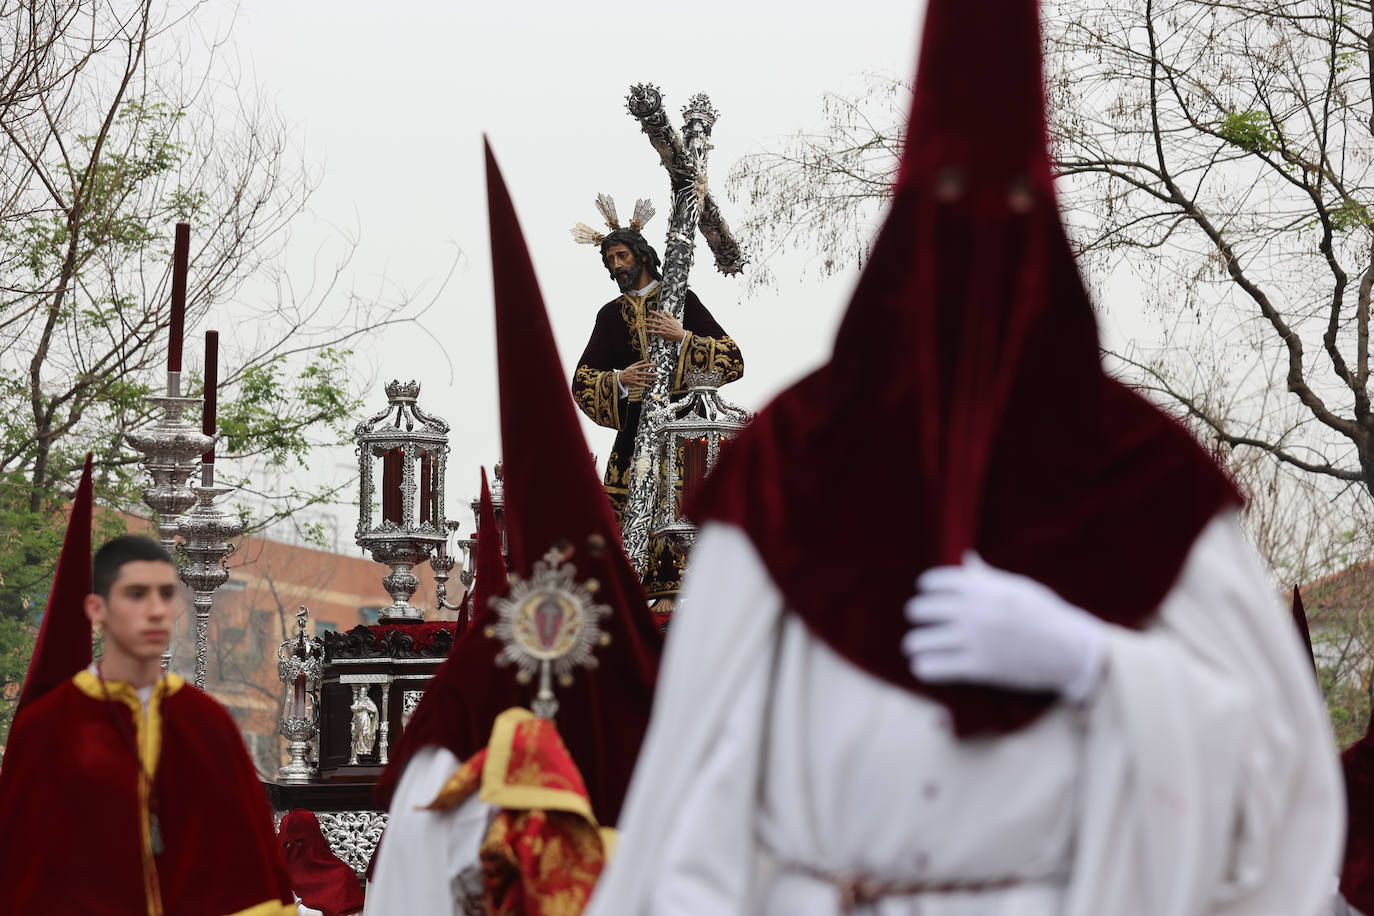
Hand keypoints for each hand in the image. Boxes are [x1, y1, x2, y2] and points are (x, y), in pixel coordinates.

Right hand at [618, 360, 654, 388]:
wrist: (621, 377)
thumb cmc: (627, 371)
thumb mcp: (632, 366)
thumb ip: (639, 363)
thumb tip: (645, 360)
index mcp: (635, 368)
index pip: (644, 366)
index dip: (649, 365)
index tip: (655, 365)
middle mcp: (636, 373)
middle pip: (645, 373)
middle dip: (652, 374)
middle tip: (657, 374)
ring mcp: (635, 378)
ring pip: (644, 379)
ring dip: (650, 379)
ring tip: (655, 379)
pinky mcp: (634, 383)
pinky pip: (641, 384)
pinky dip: (646, 385)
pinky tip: (650, 386)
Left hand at [645, 310, 686, 341]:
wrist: (678, 333)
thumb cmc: (677, 327)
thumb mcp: (673, 319)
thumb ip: (668, 315)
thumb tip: (665, 311)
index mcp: (665, 319)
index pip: (658, 314)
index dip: (653, 312)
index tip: (649, 311)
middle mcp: (662, 323)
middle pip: (653, 320)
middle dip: (648, 319)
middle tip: (645, 319)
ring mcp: (661, 327)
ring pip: (653, 325)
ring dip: (648, 325)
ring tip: (645, 324)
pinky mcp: (661, 332)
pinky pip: (654, 331)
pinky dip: (650, 331)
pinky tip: (647, 331)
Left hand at [901, 553, 1106, 701]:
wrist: (1070, 650)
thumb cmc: (1046, 614)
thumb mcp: (1018, 587)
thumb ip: (987, 577)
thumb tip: (966, 558)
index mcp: (984, 589)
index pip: (938, 581)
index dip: (927, 585)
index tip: (924, 590)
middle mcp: (974, 612)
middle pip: (923, 609)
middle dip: (917, 613)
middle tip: (917, 618)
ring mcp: (975, 640)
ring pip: (922, 641)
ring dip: (915, 643)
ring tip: (914, 645)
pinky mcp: (979, 668)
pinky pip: (937, 668)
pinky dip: (925, 667)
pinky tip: (922, 666)